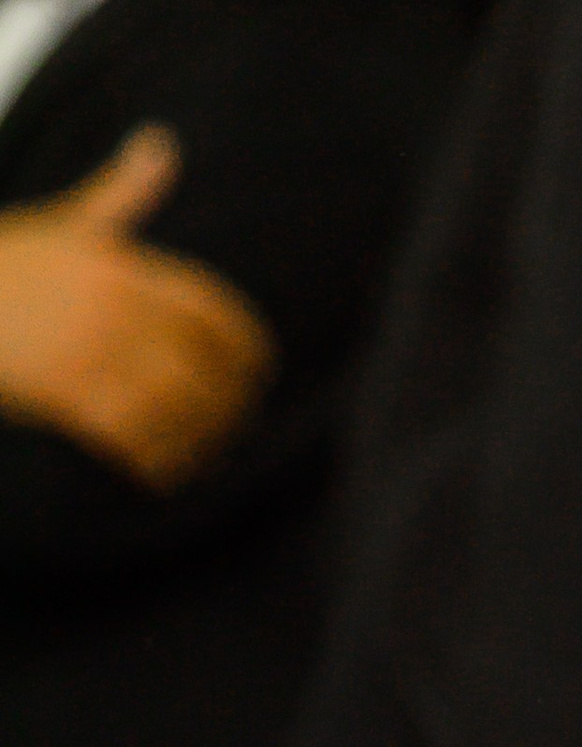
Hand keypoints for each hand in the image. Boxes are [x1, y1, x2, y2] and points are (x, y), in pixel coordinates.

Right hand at [0, 128, 273, 484]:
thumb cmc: (8, 264)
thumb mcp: (69, 222)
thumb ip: (124, 191)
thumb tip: (161, 145)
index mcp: (122, 267)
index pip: (210, 309)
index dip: (245, 344)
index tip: (259, 368)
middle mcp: (114, 310)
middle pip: (204, 365)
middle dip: (232, 399)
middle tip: (243, 418)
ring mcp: (92, 355)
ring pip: (177, 409)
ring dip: (202, 437)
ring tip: (211, 449)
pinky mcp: (70, 398)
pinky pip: (136, 439)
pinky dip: (160, 460)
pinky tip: (167, 469)